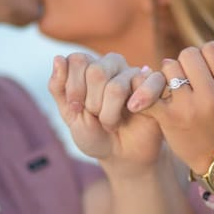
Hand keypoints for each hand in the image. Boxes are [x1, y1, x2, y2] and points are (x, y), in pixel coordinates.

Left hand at [49, 52, 166, 173]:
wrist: (121, 156)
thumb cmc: (94, 133)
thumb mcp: (70, 114)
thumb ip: (59, 87)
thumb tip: (57, 57)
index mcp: (90, 64)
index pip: (77, 60)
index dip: (74, 90)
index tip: (76, 109)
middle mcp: (112, 63)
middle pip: (96, 72)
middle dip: (92, 105)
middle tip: (97, 116)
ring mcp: (134, 72)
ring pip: (116, 88)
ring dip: (110, 116)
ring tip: (112, 123)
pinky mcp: (155, 85)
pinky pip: (150, 82)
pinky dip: (140, 102)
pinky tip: (135, 110)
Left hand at [129, 43, 213, 176]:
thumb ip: (213, 68)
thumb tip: (177, 55)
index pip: (212, 48)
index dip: (204, 56)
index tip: (204, 70)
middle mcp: (213, 95)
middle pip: (188, 54)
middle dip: (185, 63)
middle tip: (188, 79)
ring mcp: (190, 107)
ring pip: (169, 66)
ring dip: (168, 74)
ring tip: (175, 88)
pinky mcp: (170, 119)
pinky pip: (151, 91)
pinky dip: (144, 91)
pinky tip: (144, 97)